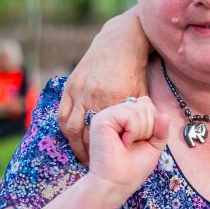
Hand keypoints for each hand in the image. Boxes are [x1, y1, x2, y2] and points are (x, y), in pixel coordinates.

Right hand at [59, 8, 150, 165]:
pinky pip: (63, 112)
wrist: (119, 43)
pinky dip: (65, 127)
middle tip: (91, 166)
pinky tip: (71, 137)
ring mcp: (79, 90)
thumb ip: (142, 115)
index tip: (107, 164)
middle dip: (86, 152)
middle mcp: (94, 96)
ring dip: (74, 143)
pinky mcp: (70, 85)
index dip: (106, 150)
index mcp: (115, 100)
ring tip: (80, 155)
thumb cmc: (135, 71)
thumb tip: (146, 136)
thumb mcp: (142, 93)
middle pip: (86, 133)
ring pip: (71, 125)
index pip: (107, 133)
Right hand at [85, 97, 169, 199]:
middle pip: (146, 105)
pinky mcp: (101, 119)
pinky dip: (134, 132)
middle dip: (149, 128)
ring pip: (140, 109)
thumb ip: (160, 129)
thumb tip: (164, 115)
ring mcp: (106, 115)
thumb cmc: (132, 168)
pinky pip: (130, 115)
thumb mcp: (154, 145)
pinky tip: (123, 143)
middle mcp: (114, 113)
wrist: (116, 184)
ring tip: (127, 145)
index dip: (153, 123)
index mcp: (123, 117)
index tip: (142, 141)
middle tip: (134, 144)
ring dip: (141, 132)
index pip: (146, 104)